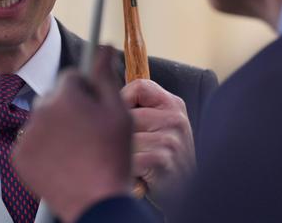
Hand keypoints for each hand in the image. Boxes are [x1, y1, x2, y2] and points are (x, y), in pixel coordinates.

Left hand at [12, 47, 131, 222]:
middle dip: (69, 108)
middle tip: (87, 133)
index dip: (87, 92)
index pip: (72, 77)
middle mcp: (40, 110)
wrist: (97, 202)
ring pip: (42, 119)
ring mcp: (27, 134)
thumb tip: (103, 45)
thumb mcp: (119, 112)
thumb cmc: (112, 157)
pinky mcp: (19, 156)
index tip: (94, 108)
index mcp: (65, 95)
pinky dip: (42, 148)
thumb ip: (105, 74)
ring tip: (75, 149)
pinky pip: (30, 141)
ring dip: (55, 127)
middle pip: (55, 97)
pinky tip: (60, 160)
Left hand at [121, 79, 194, 201]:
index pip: (139, 87)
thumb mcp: (157, 125)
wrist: (181, 195)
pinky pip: (126, 156)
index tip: (120, 117)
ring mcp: (170, 140)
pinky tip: (136, 174)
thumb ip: (139, 107)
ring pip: (122, 136)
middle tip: (128, 149)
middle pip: (125, 113)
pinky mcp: (162, 160)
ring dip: (120, 152)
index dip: (122, 100)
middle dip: (118, 133)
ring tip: (132, 161)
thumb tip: (100, 88)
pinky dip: (125, 168)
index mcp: (173, 105)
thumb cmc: (160, 158)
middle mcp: (175, 119)